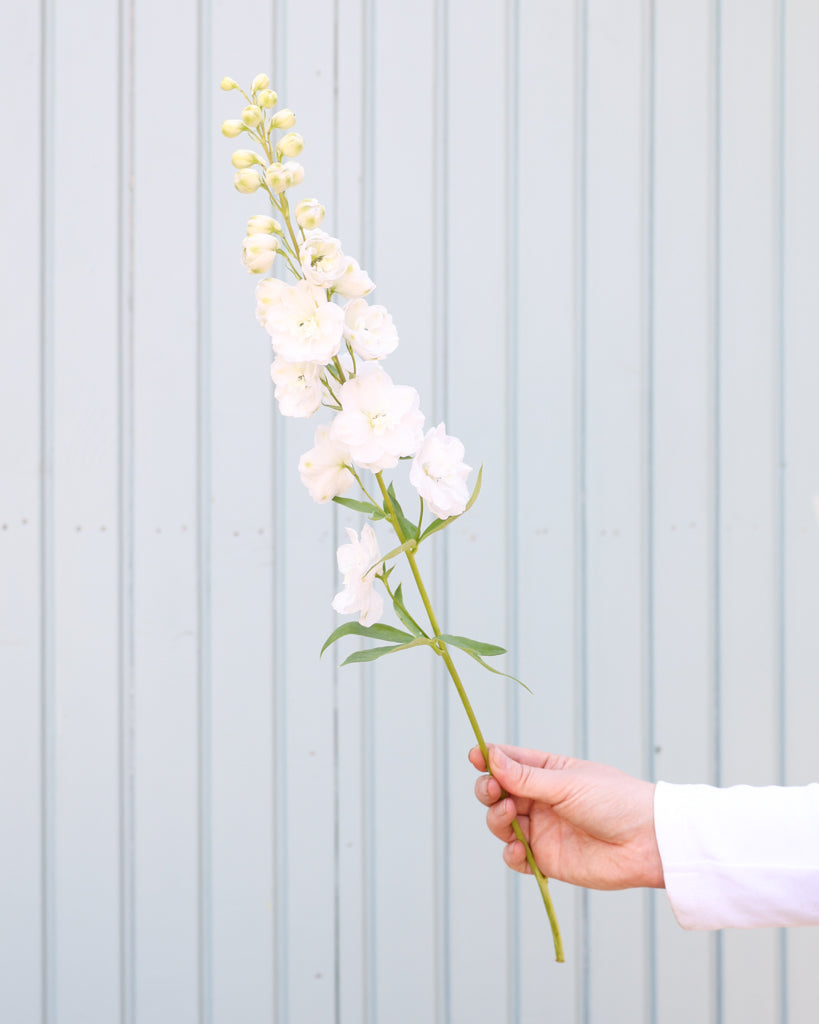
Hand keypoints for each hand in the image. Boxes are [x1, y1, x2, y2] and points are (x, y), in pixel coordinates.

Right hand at [470, 744, 663, 890]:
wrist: (647, 842)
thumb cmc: (614, 801)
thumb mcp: (567, 783)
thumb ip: (526, 777)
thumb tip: (490, 756)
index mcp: (548, 772)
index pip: (509, 762)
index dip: (489, 760)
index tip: (474, 757)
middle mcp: (541, 800)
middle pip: (498, 793)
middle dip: (488, 790)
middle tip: (492, 790)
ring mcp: (542, 830)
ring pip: (501, 824)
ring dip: (497, 818)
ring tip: (509, 815)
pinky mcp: (546, 860)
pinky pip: (515, 857)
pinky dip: (510, 852)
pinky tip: (519, 848)